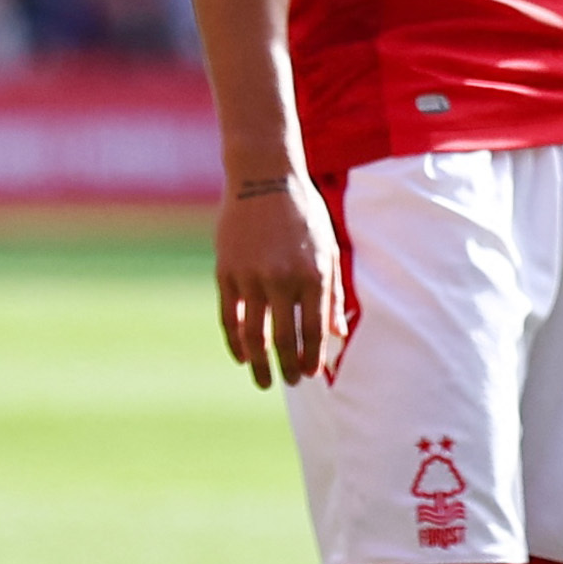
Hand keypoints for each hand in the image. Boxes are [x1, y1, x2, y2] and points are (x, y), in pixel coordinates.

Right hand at [216, 172, 345, 389]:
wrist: (263, 180)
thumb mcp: (329, 250)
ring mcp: (250, 277)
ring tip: (264, 381)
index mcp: (313, 274)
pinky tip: (242, 356)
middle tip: (290, 383)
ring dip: (260, 363)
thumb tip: (337, 334)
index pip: (314, 329)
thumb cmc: (304, 216)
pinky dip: (235, 341)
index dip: (313, 357)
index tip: (312, 374)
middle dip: (288, 366)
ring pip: (253, 334)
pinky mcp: (225, 273)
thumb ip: (332, 293)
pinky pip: (228, 317)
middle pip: (283, 338)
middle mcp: (281, 279)